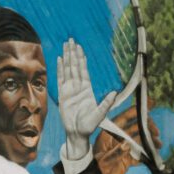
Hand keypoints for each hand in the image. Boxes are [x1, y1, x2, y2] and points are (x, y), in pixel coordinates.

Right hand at [57, 39, 117, 161]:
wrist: (77, 133)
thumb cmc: (89, 125)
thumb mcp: (100, 114)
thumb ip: (106, 103)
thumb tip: (114, 93)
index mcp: (88, 89)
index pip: (84, 70)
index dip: (82, 59)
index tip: (80, 49)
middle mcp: (78, 87)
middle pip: (75, 66)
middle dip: (73, 53)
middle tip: (71, 40)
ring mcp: (69, 90)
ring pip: (67, 70)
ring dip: (67, 58)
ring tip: (65, 46)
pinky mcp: (62, 95)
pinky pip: (60, 79)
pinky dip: (60, 69)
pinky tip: (60, 60)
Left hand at [94, 106, 160, 173]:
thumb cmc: (97, 168)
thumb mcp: (105, 158)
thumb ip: (116, 151)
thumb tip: (128, 145)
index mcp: (110, 134)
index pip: (124, 118)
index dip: (136, 111)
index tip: (150, 104)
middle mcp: (118, 139)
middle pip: (135, 128)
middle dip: (147, 128)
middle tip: (156, 133)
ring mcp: (123, 148)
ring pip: (140, 139)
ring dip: (150, 141)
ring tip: (158, 145)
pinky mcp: (128, 158)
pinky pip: (140, 153)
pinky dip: (147, 153)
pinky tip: (154, 155)